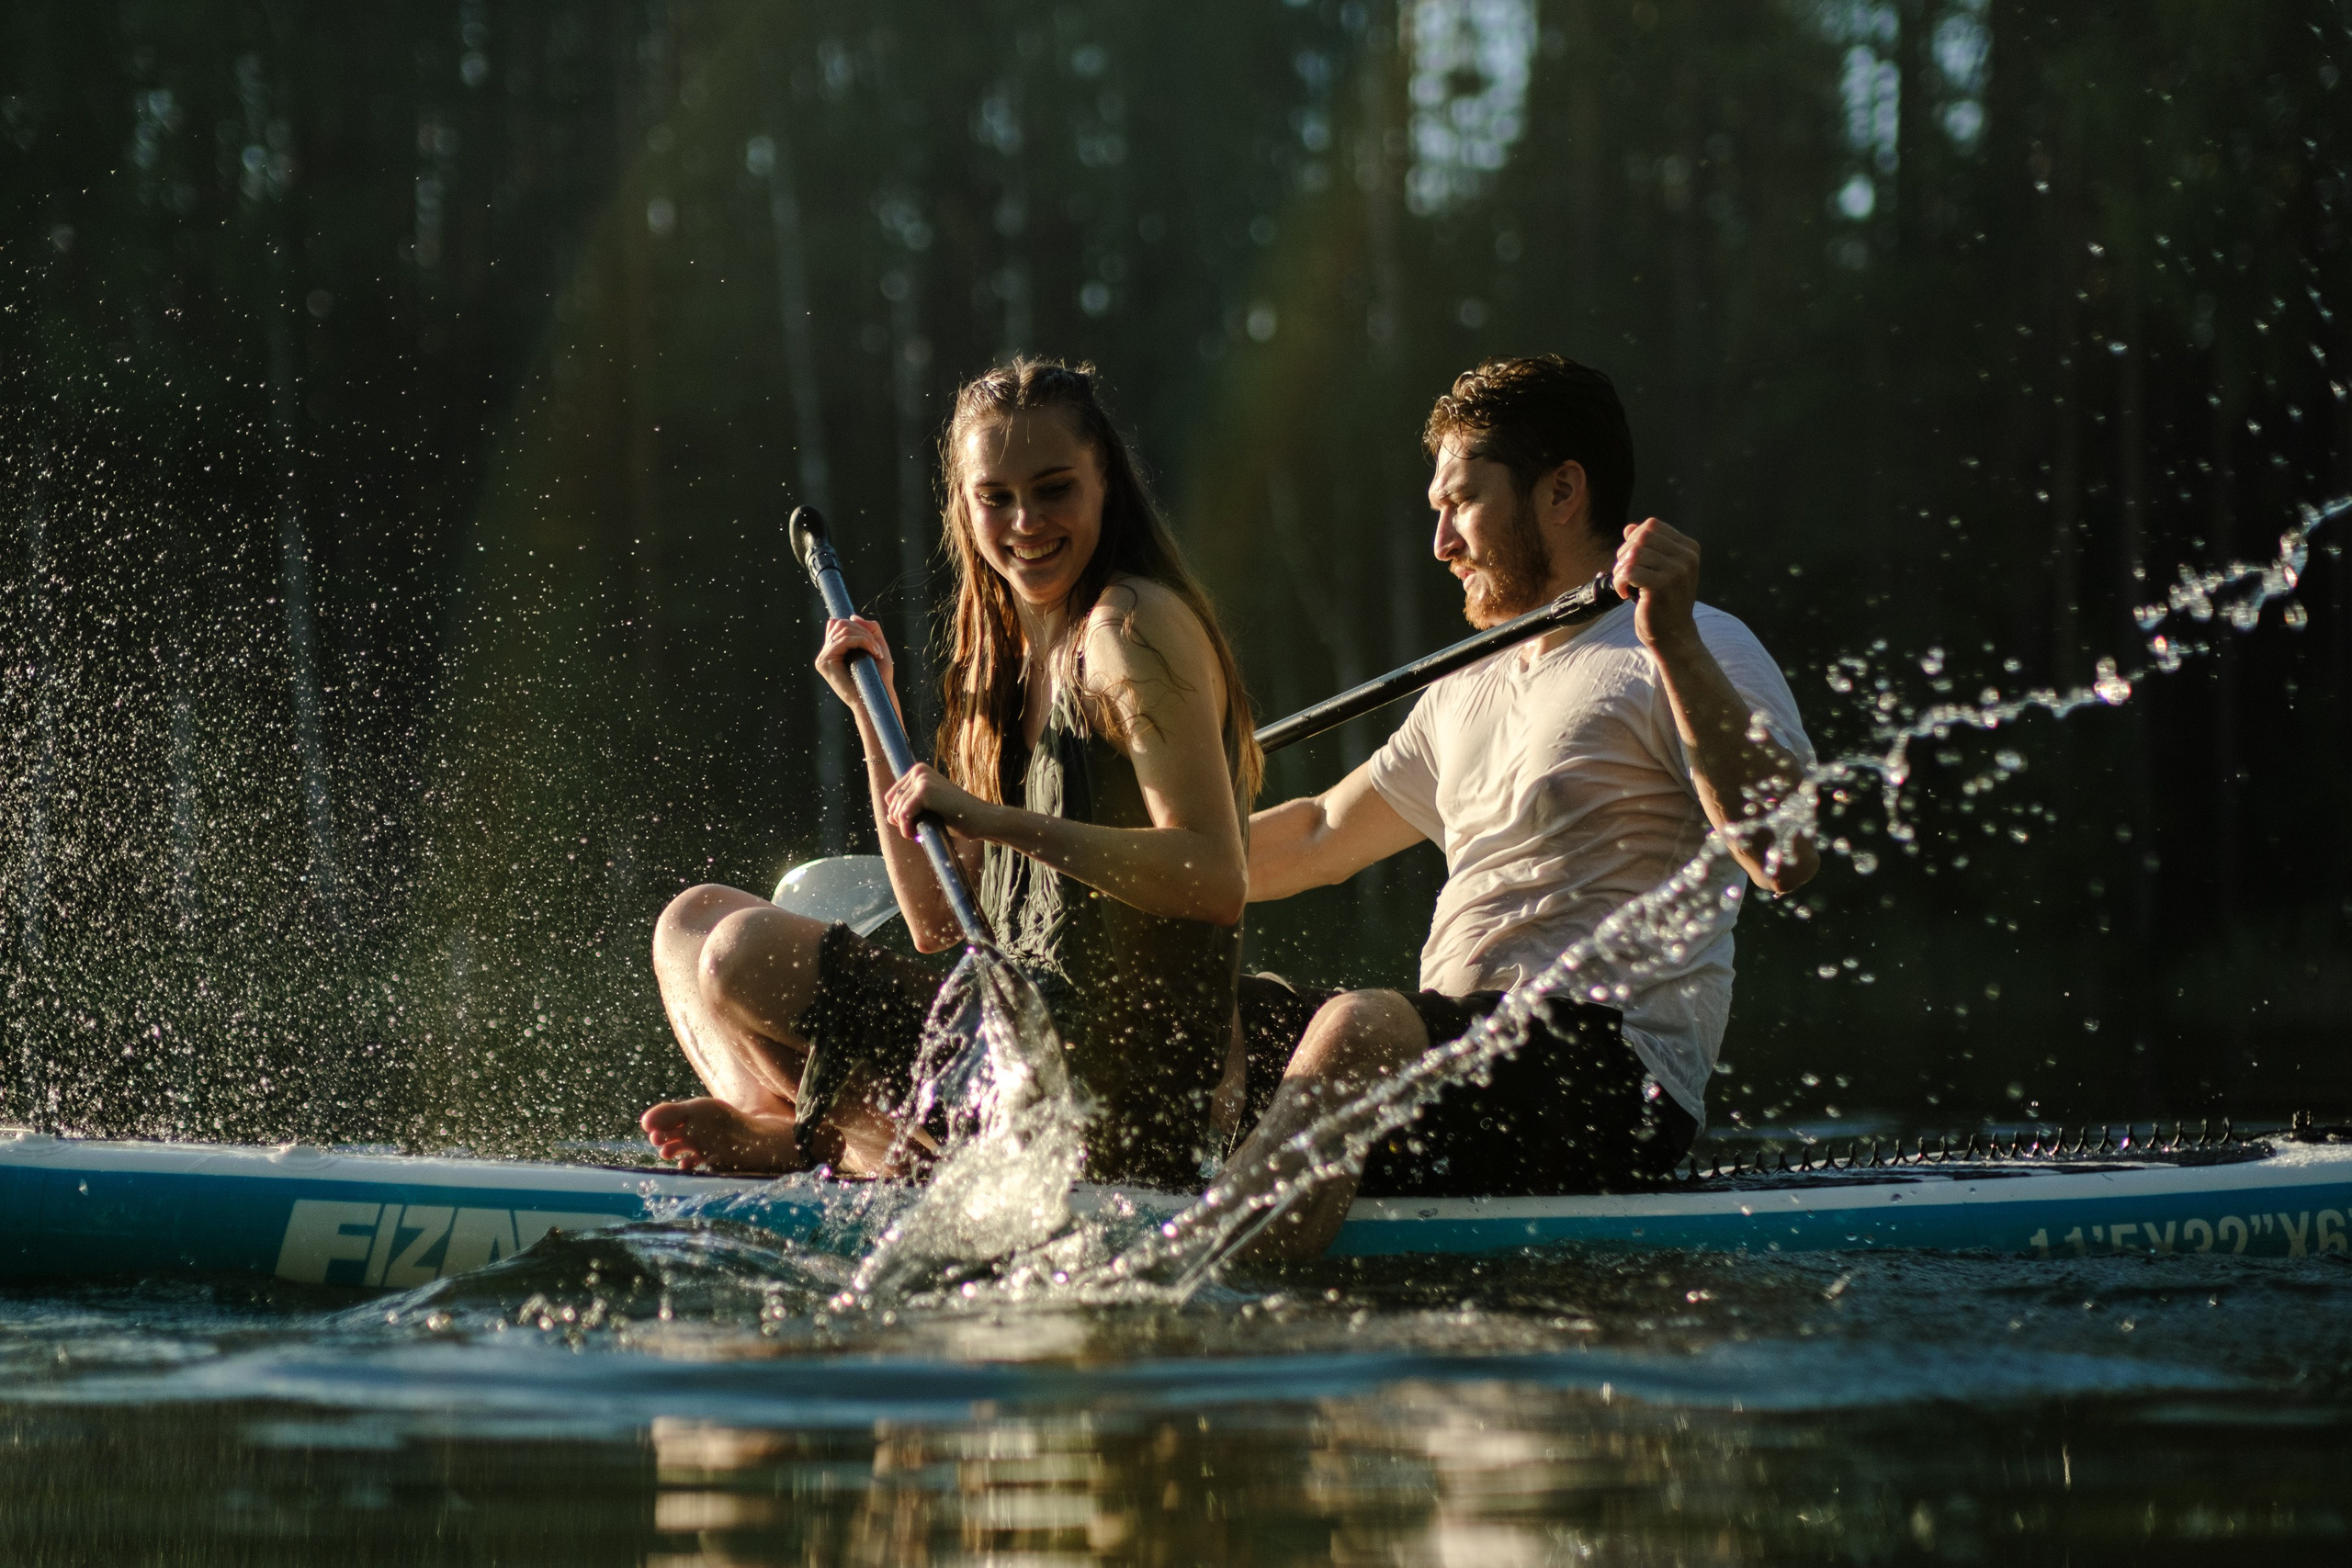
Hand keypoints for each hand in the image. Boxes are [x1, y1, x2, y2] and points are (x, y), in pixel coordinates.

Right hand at [814, 616, 896, 712]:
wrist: (875, 700)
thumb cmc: (878, 678)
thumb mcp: (876, 647)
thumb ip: (869, 630)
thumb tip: (852, 616)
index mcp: (834, 651)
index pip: (839, 624)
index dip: (857, 626)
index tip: (872, 643)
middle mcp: (825, 653)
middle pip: (841, 623)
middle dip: (863, 631)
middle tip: (877, 649)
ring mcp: (822, 658)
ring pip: (843, 629)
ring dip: (865, 637)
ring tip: (877, 652)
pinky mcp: (824, 662)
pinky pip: (844, 640)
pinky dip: (863, 642)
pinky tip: (874, 653)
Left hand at [882, 762, 993, 840]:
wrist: (981, 819)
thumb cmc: (957, 816)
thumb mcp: (929, 811)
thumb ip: (910, 810)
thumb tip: (888, 816)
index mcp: (919, 771)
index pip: (892, 796)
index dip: (899, 814)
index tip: (914, 825)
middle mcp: (919, 770)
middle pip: (892, 803)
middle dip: (901, 821)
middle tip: (917, 830)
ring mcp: (922, 778)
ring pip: (896, 809)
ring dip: (904, 826)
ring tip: (918, 833)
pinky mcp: (924, 790)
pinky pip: (903, 813)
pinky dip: (905, 827)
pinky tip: (914, 834)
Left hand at [1613, 517, 1701, 653]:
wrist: (1673, 635)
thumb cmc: (1664, 602)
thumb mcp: (1660, 571)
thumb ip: (1648, 549)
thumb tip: (1629, 528)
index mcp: (1688, 549)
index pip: (1652, 526)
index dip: (1634, 539)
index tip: (1631, 560)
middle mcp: (1686, 557)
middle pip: (1642, 536)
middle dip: (1625, 553)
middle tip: (1625, 574)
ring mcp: (1676, 571)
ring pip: (1634, 553)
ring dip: (1620, 569)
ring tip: (1625, 584)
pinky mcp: (1662, 585)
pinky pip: (1629, 571)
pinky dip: (1619, 581)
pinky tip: (1623, 593)